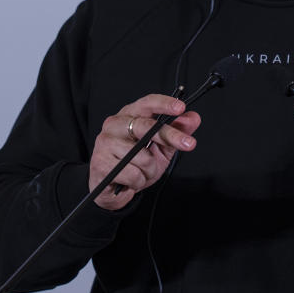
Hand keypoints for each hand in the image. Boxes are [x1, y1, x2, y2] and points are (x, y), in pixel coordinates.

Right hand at [90, 94, 200, 209]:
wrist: (111, 188)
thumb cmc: (135, 164)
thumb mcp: (161, 148)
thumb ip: (177, 132)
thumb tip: (193, 118)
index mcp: (130, 115)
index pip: (147, 103)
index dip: (164, 104)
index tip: (180, 108)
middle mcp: (115, 124)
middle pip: (146, 126)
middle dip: (171, 136)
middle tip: (189, 144)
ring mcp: (105, 142)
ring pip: (143, 156)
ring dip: (150, 170)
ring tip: (142, 172)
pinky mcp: (100, 162)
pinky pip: (133, 174)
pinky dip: (138, 181)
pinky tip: (130, 180)